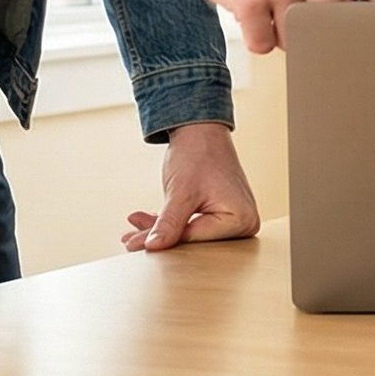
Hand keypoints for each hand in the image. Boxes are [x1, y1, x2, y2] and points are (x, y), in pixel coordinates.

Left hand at [121, 122, 259, 252]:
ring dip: (161, 230)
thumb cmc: (199, 152)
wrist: (200, 127)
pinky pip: (192, 223)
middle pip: (194, 238)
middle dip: (161, 237)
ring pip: (189, 232)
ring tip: (132, 234)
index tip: (135, 245)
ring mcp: (234, 217)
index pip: (197, 239)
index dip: (165, 240)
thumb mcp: (181, 193)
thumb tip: (153, 247)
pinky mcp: (221, 211)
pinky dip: (169, 222)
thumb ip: (169, 223)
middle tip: (130, 241)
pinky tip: (144, 221)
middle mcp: (244, 221)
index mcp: (242, 219)